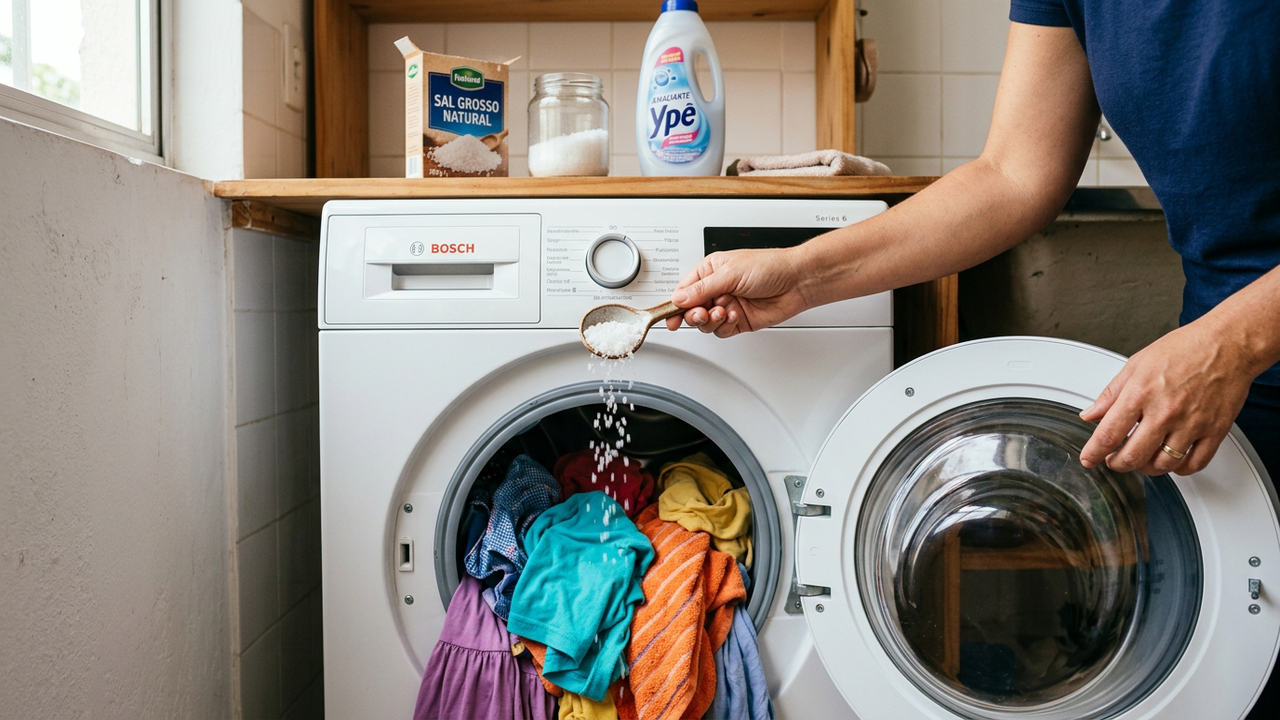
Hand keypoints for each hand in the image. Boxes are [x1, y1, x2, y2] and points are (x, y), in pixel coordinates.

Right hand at [664, 248, 810, 336]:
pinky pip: (722, 330)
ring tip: (724, 311)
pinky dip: (725, 326)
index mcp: (710, 271)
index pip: (684, 291)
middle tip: (702, 314)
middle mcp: (717, 289)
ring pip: (706, 323)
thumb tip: (679, 298)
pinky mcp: (738, 320)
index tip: (669, 317)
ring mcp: (727, 306)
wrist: (797, 281)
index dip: (675, 305)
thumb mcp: (730, 273)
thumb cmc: (769, 266)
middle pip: (691, 310)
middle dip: (694, 314)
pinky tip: (734, 316)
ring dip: (712, 320)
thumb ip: (702, 289)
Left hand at [1079, 317, 1255, 475]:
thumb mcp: (1136, 365)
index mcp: (1141, 393)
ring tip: (1142, 458)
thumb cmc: (1184, 349)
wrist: (1228, 343)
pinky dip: (1179, 469)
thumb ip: (1110, 394)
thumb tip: (1090, 415)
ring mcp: (1191, 423)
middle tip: (1114, 460)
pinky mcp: (1215, 431)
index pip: (1108, 434)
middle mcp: (1165, 411)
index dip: (1094, 452)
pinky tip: (1172, 460)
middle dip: (1117, 464)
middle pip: (1133, 456)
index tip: (1088, 459)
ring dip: (1147, 468)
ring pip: (1163, 465)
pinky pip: (1194, 464)